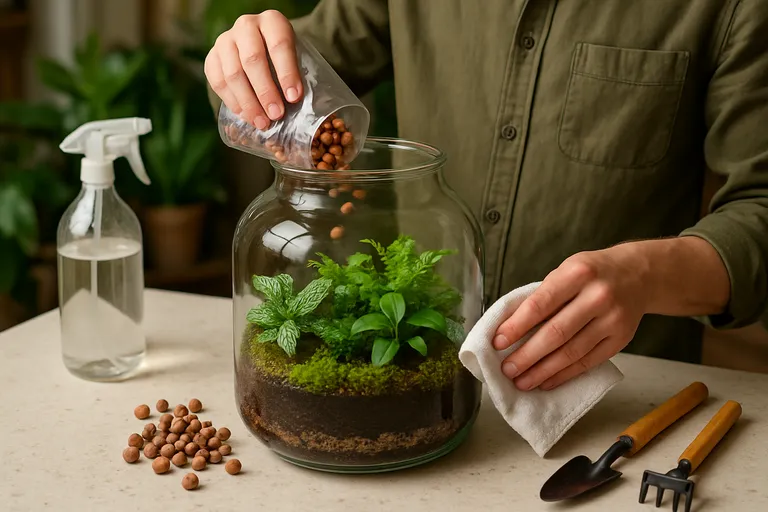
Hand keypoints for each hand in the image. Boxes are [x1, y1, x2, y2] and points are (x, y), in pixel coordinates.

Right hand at [204, 11, 302, 129]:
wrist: (260, 46)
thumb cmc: (284, 57)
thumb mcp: (297, 57)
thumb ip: (298, 75)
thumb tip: (298, 106)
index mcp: (272, 21)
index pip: (279, 45)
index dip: (287, 73)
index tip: (294, 98)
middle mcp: (246, 26)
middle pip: (252, 60)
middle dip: (265, 92)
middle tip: (276, 115)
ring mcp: (225, 40)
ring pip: (233, 73)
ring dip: (248, 102)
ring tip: (262, 122)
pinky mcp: (212, 57)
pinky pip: (218, 81)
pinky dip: (232, 102)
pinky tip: (245, 116)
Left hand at [493, 244, 650, 390]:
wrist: (639, 275)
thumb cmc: (593, 273)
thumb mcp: (567, 270)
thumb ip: (544, 295)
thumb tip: (510, 328)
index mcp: (577, 273)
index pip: (540, 304)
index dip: (517, 326)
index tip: (498, 342)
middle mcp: (597, 296)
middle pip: (556, 333)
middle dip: (527, 355)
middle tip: (507, 369)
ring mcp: (612, 320)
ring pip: (572, 352)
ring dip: (543, 371)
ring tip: (522, 381)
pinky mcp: (621, 339)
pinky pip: (588, 362)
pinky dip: (565, 374)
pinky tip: (547, 381)